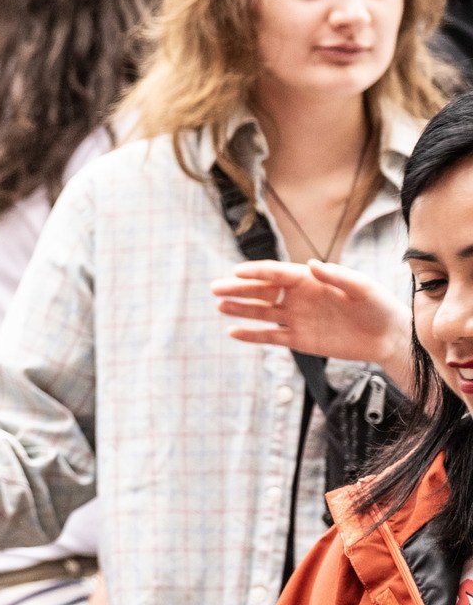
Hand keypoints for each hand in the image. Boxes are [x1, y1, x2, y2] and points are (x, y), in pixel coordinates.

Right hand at [212, 259, 407, 369]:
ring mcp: (296, 319)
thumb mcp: (363, 288)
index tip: (237, 272)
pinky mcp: (299, 340)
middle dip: (238, 289)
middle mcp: (298, 298)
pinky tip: (233, 332)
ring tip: (220, 305)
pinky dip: (252, 335)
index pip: (276, 274)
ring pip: (262, 313)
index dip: (256, 273)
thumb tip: (310, 264)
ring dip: (240, 309)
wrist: (389, 337)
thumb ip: (337, 276)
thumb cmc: (378, 306)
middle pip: (262, 292)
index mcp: (309, 280)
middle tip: (215, 288)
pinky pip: (270, 337)